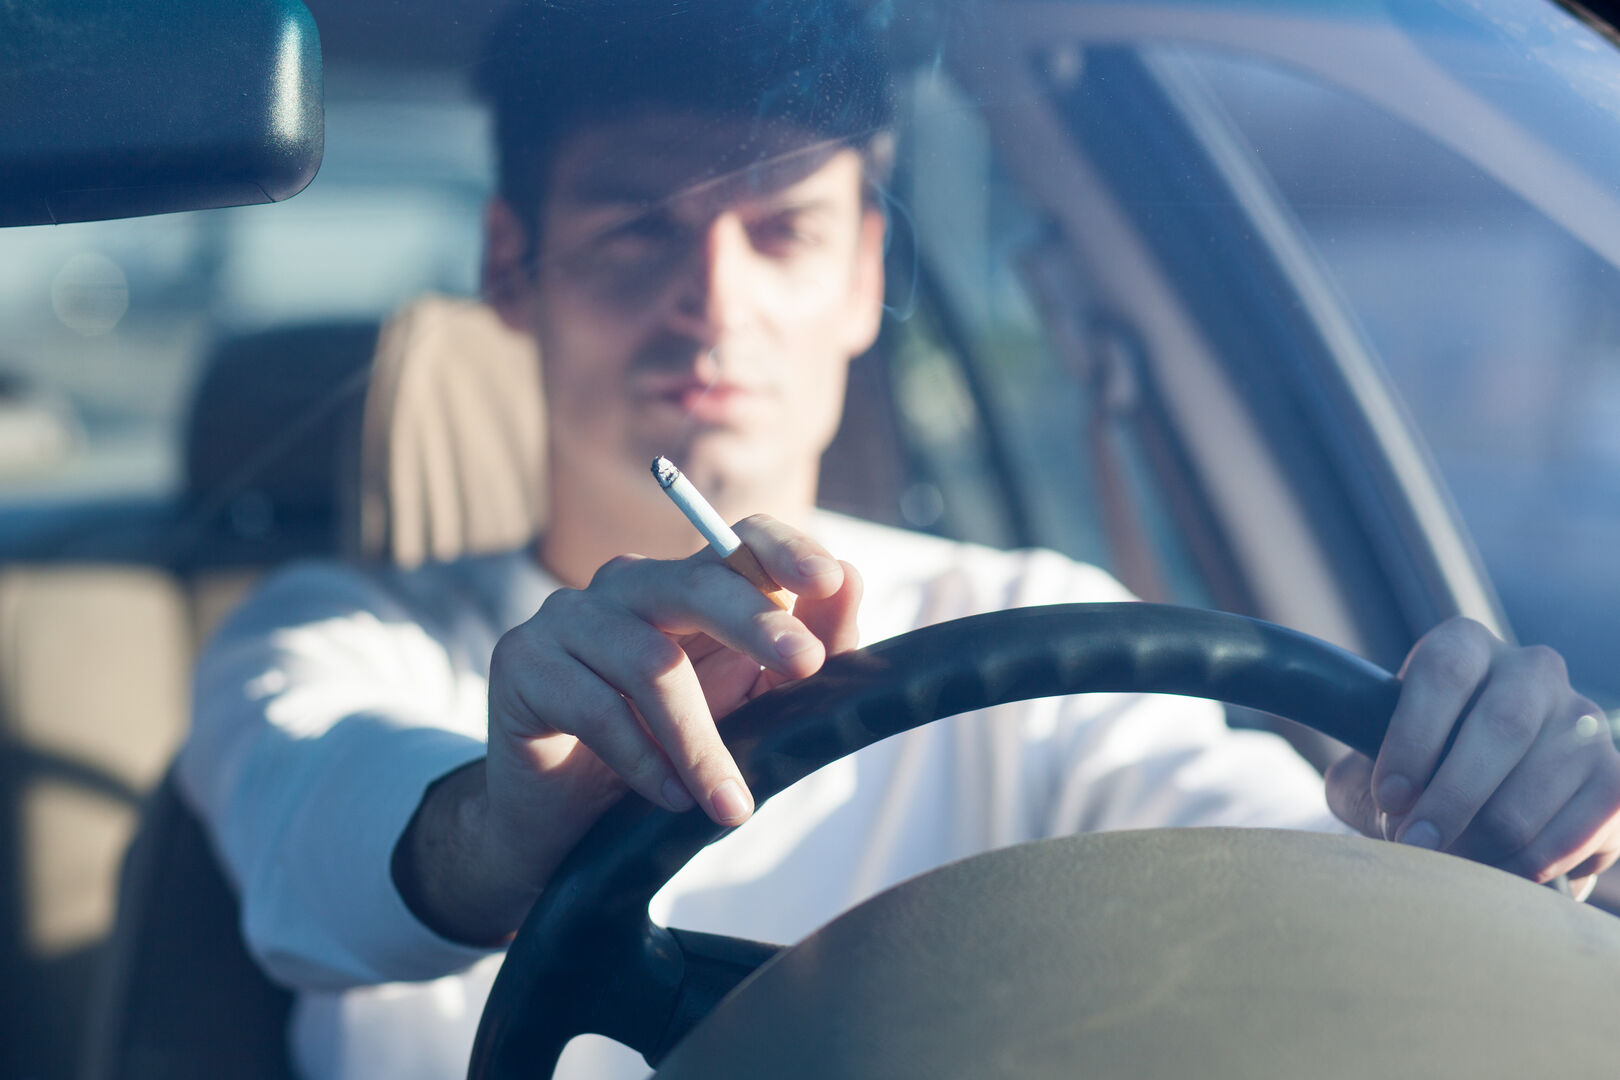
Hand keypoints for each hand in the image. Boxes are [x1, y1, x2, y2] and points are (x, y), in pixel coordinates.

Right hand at [394, 514, 860, 942]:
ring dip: (700, 742)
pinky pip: (595, 706)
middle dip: (758, 624)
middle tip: (805, 666)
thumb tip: (850, 583)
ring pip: (650, 662)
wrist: (559, 824)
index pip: (739, 541)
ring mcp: (568, 617)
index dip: (785, 551)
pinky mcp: (522, 662)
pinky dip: (642, 761)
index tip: (829, 581)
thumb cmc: (664, 756)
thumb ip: (797, 659)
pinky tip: (668, 799)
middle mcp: (627, 587)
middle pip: (698, 585)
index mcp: (687, 588)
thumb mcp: (744, 712)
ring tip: (729, 806)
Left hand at [1326, 617, 1619, 898]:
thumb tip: (1391, 812)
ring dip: (1487, 841)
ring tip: (1452, 866)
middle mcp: (1532, 670)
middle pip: (1503, 725)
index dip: (1414, 737)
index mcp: (1464, 647)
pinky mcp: (1614, 778)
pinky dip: (1531, 864)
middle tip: (1416, 844)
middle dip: (1453, 797)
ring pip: (1537, 788)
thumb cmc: (1412, 776)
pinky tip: (1499, 872)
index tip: (1390, 797)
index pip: (1444, 672)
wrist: (1474, 800)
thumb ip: (1363, 785)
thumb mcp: (1372, 769)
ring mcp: (1582, 721)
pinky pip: (1579, 830)